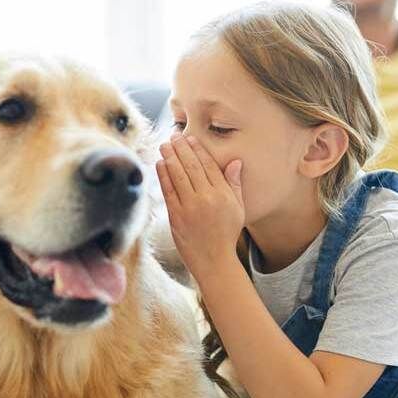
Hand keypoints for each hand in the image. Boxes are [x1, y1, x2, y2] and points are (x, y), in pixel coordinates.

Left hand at [156, 135, 243, 277]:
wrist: (214, 261)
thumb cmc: (227, 234)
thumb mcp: (238, 208)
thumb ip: (235, 184)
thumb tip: (235, 162)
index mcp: (223, 195)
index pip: (209, 166)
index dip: (198, 150)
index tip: (190, 138)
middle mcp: (207, 199)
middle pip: (192, 167)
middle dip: (181, 149)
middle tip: (174, 136)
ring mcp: (190, 208)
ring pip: (178, 176)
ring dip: (170, 157)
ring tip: (164, 145)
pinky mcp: (176, 217)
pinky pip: (168, 191)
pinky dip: (163, 176)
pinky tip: (160, 164)